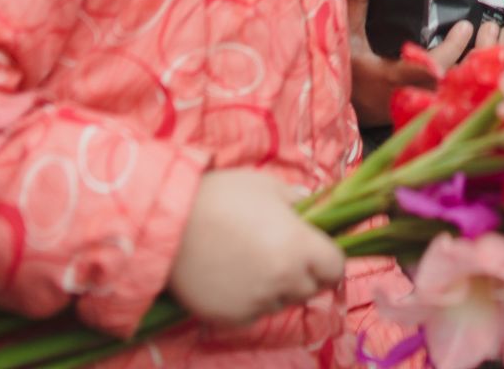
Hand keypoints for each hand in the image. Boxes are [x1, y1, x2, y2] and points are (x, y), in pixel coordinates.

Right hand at [169, 170, 343, 326]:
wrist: (168, 222)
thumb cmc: (221, 196)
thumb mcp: (267, 186)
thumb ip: (297, 202)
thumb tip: (313, 208)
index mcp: (299, 247)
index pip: (335, 268)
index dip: (329, 259)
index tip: (317, 251)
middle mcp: (283, 280)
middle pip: (311, 288)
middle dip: (304, 273)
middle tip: (282, 253)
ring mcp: (256, 302)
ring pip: (282, 303)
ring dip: (277, 288)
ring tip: (253, 263)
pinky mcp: (230, 317)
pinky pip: (253, 313)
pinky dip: (250, 300)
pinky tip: (233, 277)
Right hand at [347, 0, 499, 125]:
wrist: (356, 110)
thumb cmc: (353, 70)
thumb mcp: (350, 38)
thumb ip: (358, 5)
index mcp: (393, 79)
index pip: (426, 67)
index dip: (448, 50)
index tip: (464, 27)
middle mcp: (416, 96)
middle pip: (456, 79)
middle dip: (477, 52)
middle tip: (490, 27)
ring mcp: (430, 104)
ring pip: (467, 88)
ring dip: (485, 62)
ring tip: (499, 34)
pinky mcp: (439, 108)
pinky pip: (469, 94)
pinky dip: (485, 75)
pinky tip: (498, 56)